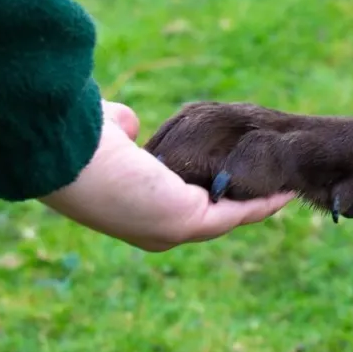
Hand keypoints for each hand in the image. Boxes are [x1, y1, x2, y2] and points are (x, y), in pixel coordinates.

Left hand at [41, 101, 293, 251]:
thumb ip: (122, 129)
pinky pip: (237, 213)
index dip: (211, 186)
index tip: (233, 170)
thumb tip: (129, 123)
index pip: (179, 199)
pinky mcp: (189, 222)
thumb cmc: (76, 144)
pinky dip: (263, 204)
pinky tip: (285, 192)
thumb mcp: (107, 131)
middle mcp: (153, 226)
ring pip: (229, 216)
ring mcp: (171, 228)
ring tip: (288, 186)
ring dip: (261, 203)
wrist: (65, 159)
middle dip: (244, 200)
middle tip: (274, 183)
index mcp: (133, 208)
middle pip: (212, 214)